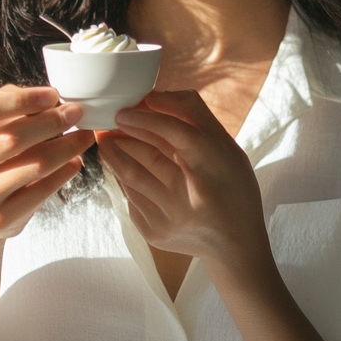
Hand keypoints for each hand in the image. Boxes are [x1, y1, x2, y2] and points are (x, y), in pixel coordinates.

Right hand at [0, 85, 94, 242]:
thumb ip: (6, 106)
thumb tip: (51, 99)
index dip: (22, 99)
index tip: (53, 94)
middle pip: (11, 138)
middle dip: (51, 122)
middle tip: (76, 113)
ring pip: (33, 165)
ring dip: (66, 147)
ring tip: (84, 135)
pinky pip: (42, 191)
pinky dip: (64, 172)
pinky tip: (75, 161)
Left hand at [96, 89, 269, 271]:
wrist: (235, 244)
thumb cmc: (231, 185)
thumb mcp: (225, 146)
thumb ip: (193, 115)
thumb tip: (153, 96)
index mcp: (212, 165)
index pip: (174, 133)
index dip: (145, 119)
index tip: (123, 112)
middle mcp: (190, 193)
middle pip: (146, 155)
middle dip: (121, 135)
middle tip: (107, 122)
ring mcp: (171, 216)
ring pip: (131, 176)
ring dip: (114, 154)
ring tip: (105, 139)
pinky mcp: (155, 232)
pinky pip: (130, 198)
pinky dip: (124, 180)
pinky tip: (122, 169)